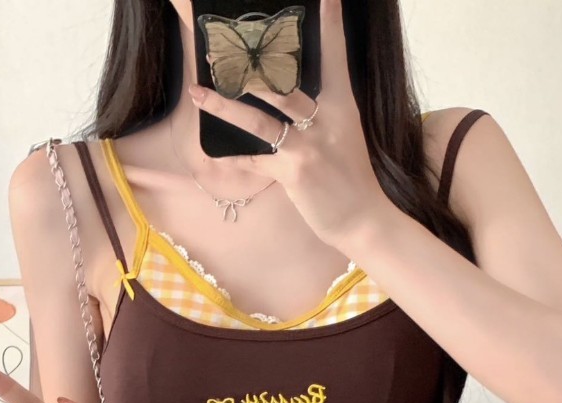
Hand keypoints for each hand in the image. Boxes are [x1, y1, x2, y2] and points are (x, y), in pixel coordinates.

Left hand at [188, 0, 392, 250]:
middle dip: (249, 68)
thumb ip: (320, 113)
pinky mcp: (293, 172)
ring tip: (199, 93)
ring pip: (258, 119)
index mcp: (341, 104)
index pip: (335, 56)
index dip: (329, 25)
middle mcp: (325, 119)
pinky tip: (214, 155)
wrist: (362, 218)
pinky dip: (234, 158)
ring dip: (224, 106)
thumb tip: (285, 94)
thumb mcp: (343, 135)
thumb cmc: (351, 177)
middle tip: (221, 52)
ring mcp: (307, 146)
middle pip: (282, 83)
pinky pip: (254, 160)